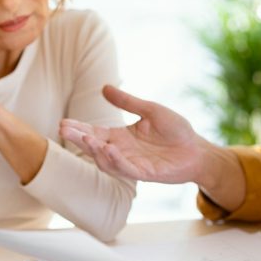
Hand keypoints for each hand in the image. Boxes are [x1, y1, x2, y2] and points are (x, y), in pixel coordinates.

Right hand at [58, 85, 206, 183]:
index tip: (63, 122)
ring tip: (85, 138)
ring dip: (94, 150)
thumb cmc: (176, 130)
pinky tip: (108, 148)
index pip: (95, 132)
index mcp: (121, 137)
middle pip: (94, 147)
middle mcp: (122, 151)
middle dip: (78, 139)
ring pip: (106, 160)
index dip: (79, 128)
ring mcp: (132, 163)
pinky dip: (115, 160)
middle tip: (63, 130)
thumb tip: (104, 87)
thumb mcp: (150, 110)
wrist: (197, 149)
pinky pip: (126, 168)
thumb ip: (128, 102)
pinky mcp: (145, 173)